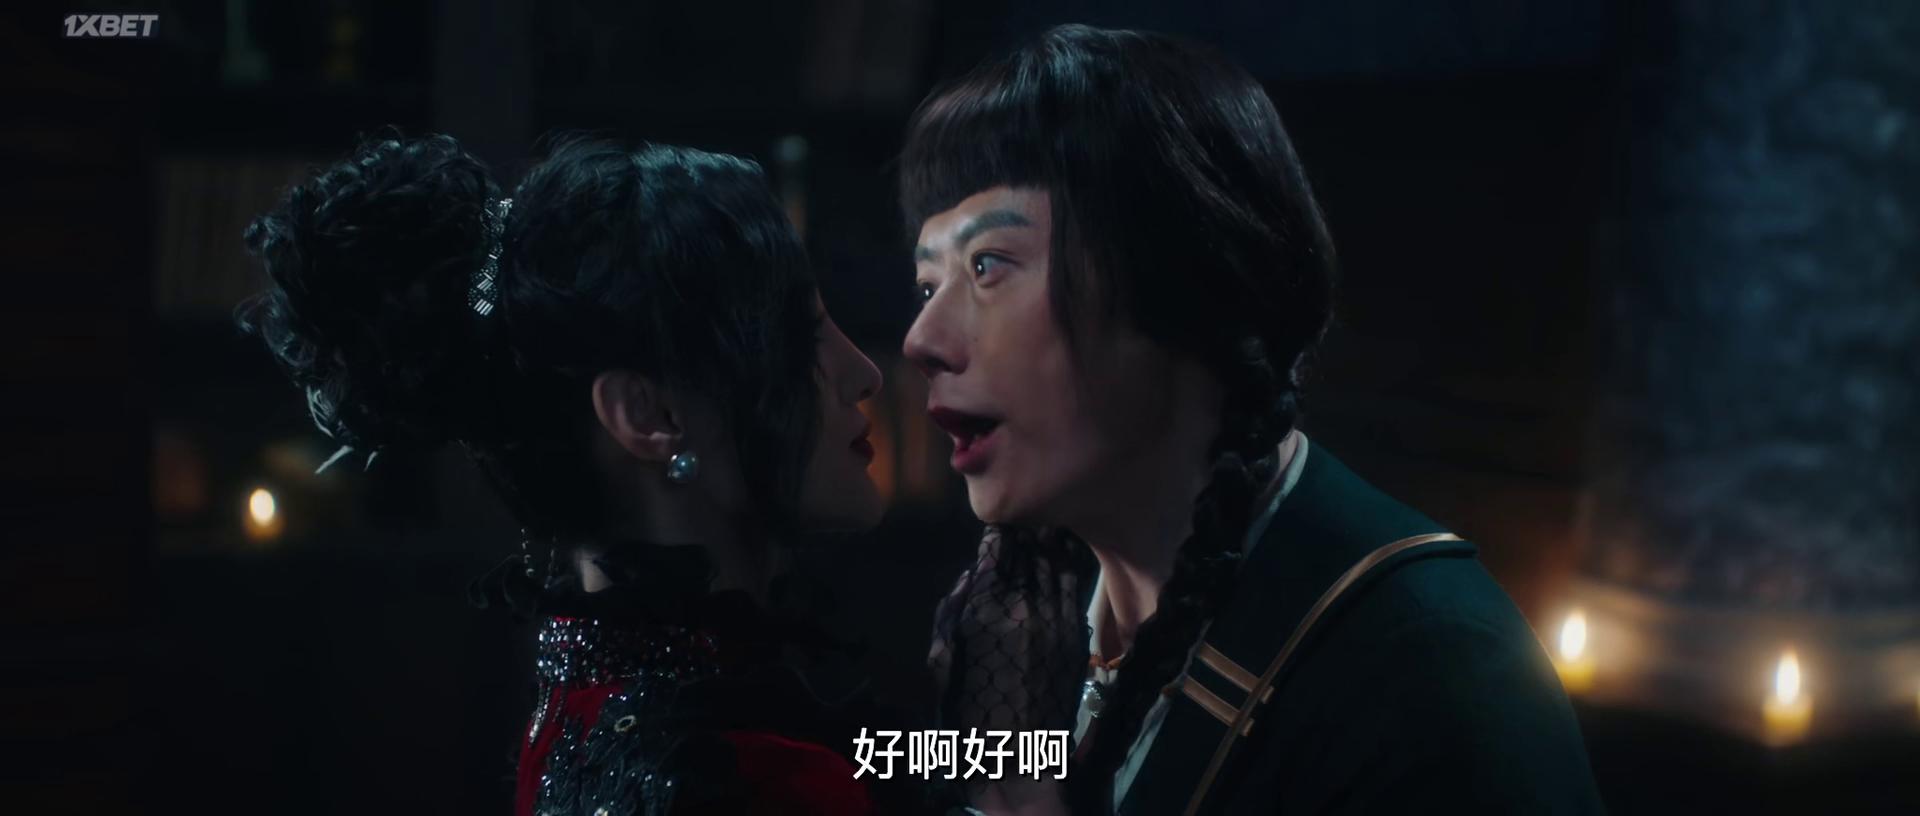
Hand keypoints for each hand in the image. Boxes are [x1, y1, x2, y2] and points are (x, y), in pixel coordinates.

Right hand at [928, 527, 1087, 813]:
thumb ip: (950, 612)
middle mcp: (1022, 609)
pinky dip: (1068, 568)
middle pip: (1025, 555)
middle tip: (1025, 520)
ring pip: (1053, 567)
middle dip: (1023, 536)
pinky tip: (1065, 554)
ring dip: (1048, 546)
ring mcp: (1054, 623)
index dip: (996, 537)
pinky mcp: (1075, 639)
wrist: (1016, 760)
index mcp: (983, 611)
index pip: (993, 555)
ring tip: (1046, 527)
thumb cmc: (967, 714)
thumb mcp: (941, 661)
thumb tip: (967, 577)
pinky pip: (1073, 591)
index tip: (998, 527)